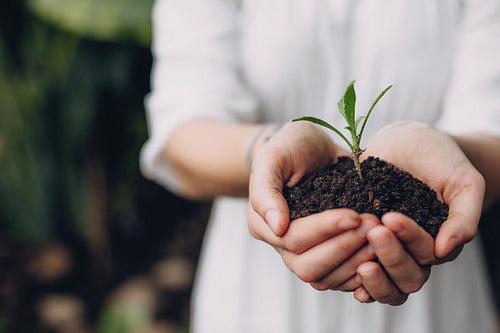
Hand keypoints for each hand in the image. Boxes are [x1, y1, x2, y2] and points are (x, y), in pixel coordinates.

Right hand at [248, 121, 377, 288]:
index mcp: (263, 224)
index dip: (324, 229)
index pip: (292, 239)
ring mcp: (305, 253)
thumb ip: (266, 189)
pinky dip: (362, 271)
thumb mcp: (273, 156)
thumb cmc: (290, 147)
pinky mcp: (328, 255)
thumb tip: (276, 226)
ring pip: (327, 278)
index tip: (354, 214)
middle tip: (372, 226)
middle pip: (308, 268)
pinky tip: (382, 254)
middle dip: (343, 249)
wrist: (311, 147)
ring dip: (356, 261)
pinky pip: (342, 278)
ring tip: (381, 237)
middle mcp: (282, 245)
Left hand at [352, 121, 485, 304]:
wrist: (408, 142)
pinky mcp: (360, 238)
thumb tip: (444, 250)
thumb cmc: (441, 161)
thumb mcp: (464, 183)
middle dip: (390, 256)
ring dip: (371, 275)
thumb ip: (464, 217)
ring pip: (383, 279)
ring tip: (356, 255)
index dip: (410, 239)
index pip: (426, 254)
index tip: (391, 217)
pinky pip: (356, 267)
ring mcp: (384, 247)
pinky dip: (350, 274)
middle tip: (374, 231)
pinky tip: (342, 266)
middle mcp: (410, 251)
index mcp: (437, 243)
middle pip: (405, 276)